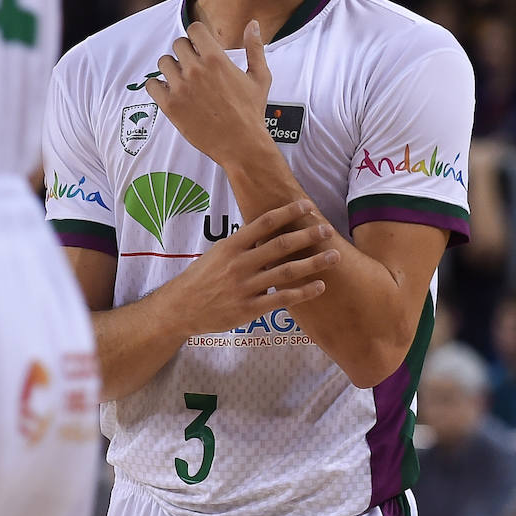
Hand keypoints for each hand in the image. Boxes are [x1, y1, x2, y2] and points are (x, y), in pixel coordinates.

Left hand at [145, 20, 272, 166]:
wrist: (240, 143)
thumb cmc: (251, 111)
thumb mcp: (260, 77)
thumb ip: (255, 48)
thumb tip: (253, 25)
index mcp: (215, 59)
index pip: (194, 29)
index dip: (197, 35)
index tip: (200, 45)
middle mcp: (195, 70)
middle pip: (178, 44)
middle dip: (186, 51)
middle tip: (194, 65)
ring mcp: (180, 88)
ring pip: (163, 62)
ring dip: (172, 67)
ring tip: (182, 79)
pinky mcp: (170, 106)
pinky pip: (151, 85)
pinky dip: (158, 86)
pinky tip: (170, 91)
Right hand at [160, 200, 334, 336]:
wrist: (181, 307)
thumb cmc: (201, 278)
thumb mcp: (218, 254)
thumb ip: (243, 244)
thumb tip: (268, 230)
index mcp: (231, 246)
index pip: (263, 223)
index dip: (287, 213)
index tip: (306, 205)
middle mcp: (239, 264)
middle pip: (279, 246)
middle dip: (306, 236)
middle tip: (327, 230)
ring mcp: (245, 287)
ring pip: (285, 273)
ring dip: (313, 263)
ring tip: (333, 256)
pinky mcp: (249, 309)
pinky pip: (281, 299)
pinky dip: (303, 293)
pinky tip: (320, 286)